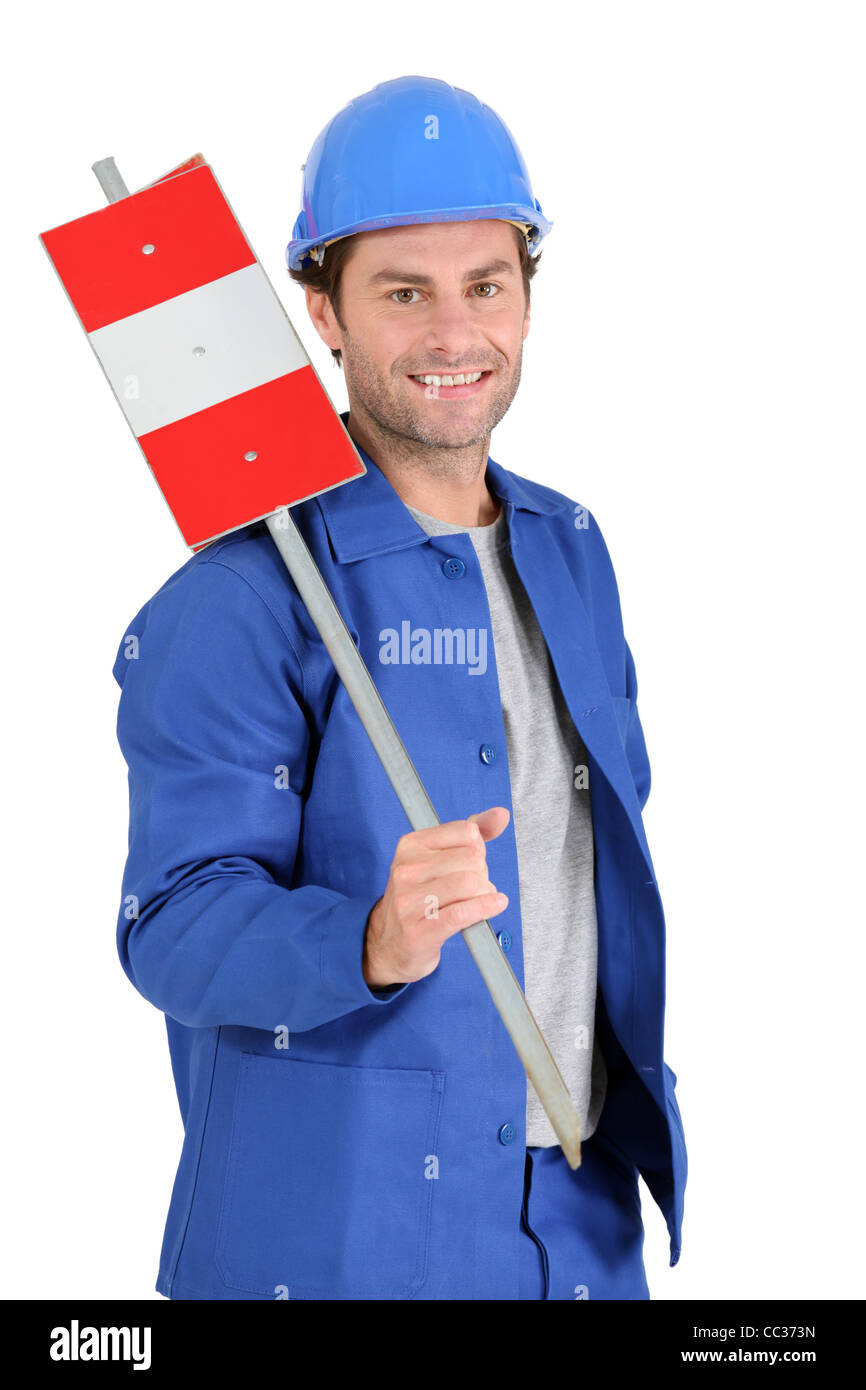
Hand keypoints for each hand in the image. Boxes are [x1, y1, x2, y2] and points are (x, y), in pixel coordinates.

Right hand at [362, 807, 510, 987]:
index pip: (466, 832)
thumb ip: (472, 835)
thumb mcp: (438, 860)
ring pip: (470, 884)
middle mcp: (406, 870)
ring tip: (479, 900)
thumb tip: (501, 814)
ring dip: (485, 894)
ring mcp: (409, 901)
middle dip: (483, 873)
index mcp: (410, 845)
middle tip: (474, 887)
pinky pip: (463, 913)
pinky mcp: (420, 930)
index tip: (472, 862)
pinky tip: (495, 905)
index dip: (478, 848)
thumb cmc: (420, 898)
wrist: (390, 944)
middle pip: (472, 859)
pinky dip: (486, 908)